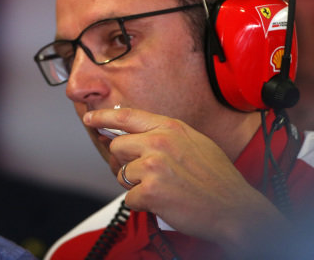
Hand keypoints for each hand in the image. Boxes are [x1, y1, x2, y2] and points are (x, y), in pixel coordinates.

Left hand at [84, 107, 287, 257]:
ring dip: (136, 185)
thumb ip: (162, 135)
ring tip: (162, 188)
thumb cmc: (216, 178)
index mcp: (170, 128)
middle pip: (117, 147)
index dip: (103, 117)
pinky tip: (163, 202)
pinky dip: (143, 204)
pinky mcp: (150, 191)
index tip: (90, 118)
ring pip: (122, 174)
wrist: (235, 208)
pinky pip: (129, 198)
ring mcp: (153, 166)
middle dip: (127, 162)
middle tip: (147, 173)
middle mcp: (159, 142)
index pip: (127, 116)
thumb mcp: (193, 142)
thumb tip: (132, 135)